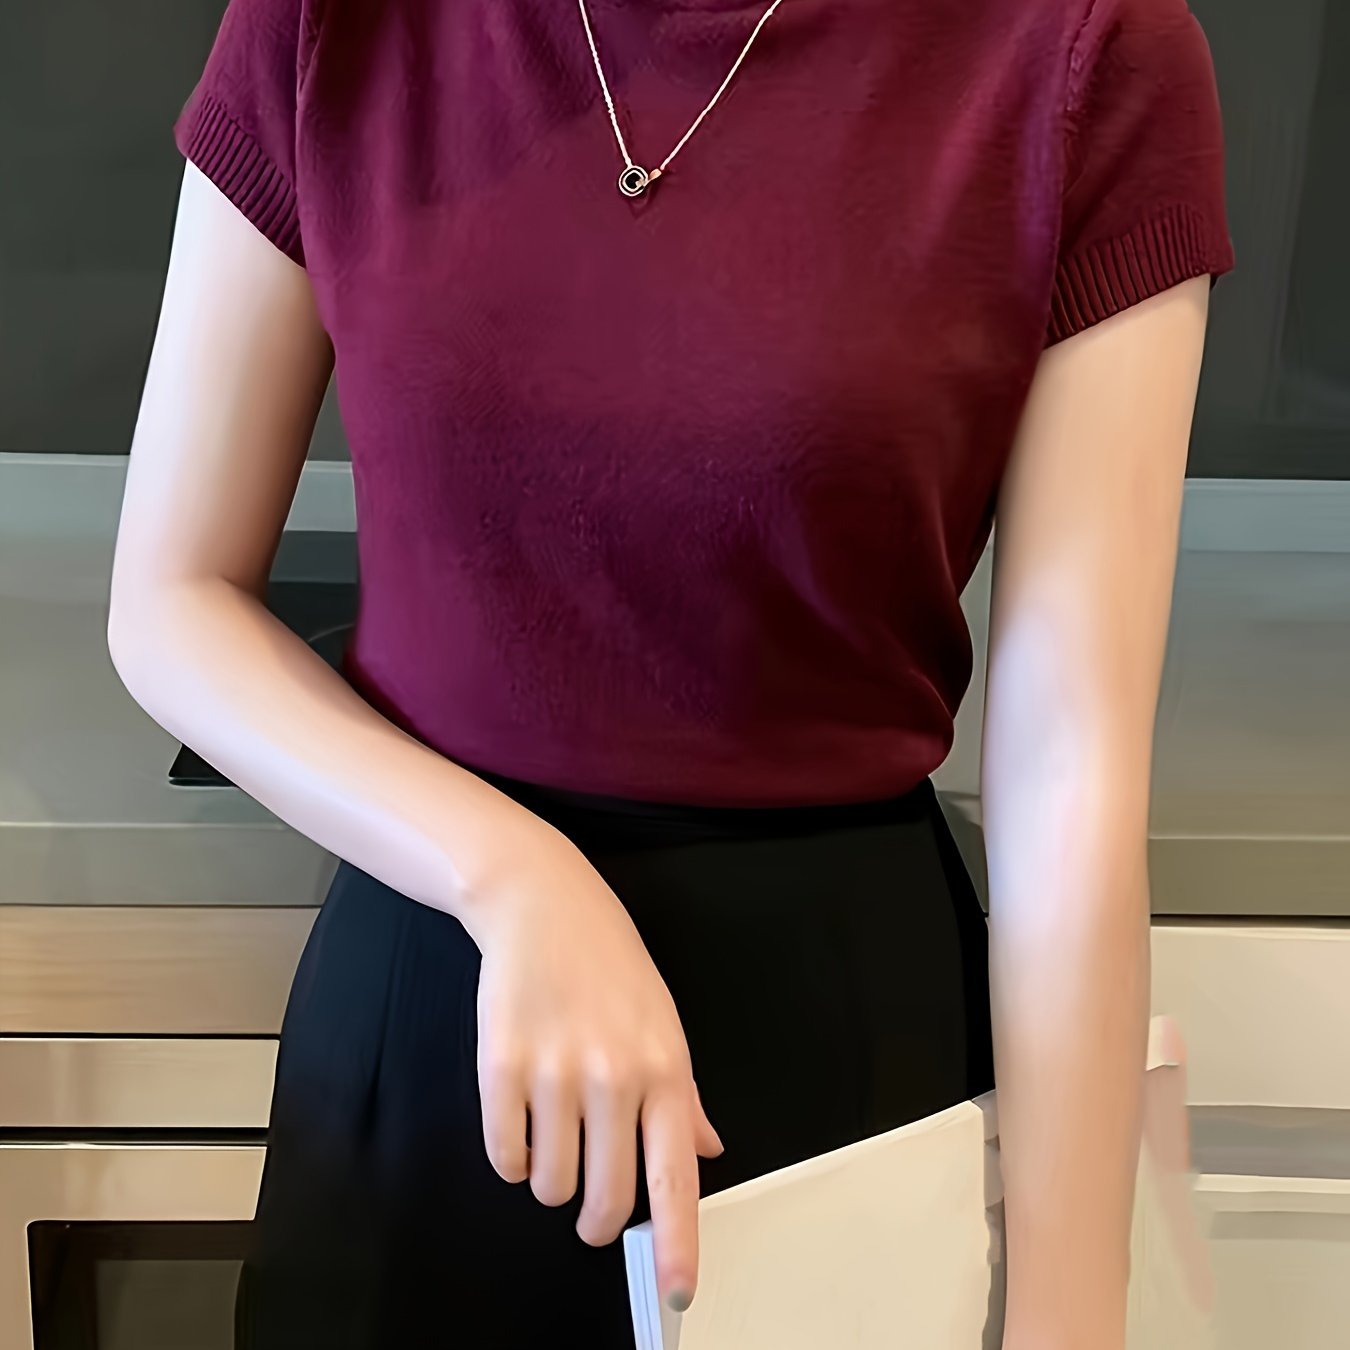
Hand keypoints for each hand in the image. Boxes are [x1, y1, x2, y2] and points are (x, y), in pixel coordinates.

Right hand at [466, 824, 724, 1311]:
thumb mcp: (664, 1022)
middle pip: (605, 1199)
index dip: (676, 1244)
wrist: (543, 905)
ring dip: (549, 1179)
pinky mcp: (501, 1067)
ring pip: (549, 1185)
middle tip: (589, 1205)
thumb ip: (684, 1095)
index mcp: (665, 1070)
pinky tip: (520, 1118)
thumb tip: (705, 1150)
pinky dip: (510, 1155)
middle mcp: (615, 1077)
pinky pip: (504, 1156)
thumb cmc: (608, 963)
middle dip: (594, 1219)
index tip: (677, 1290)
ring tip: (553, 1133)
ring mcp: (555, 1072)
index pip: (676, 1179)